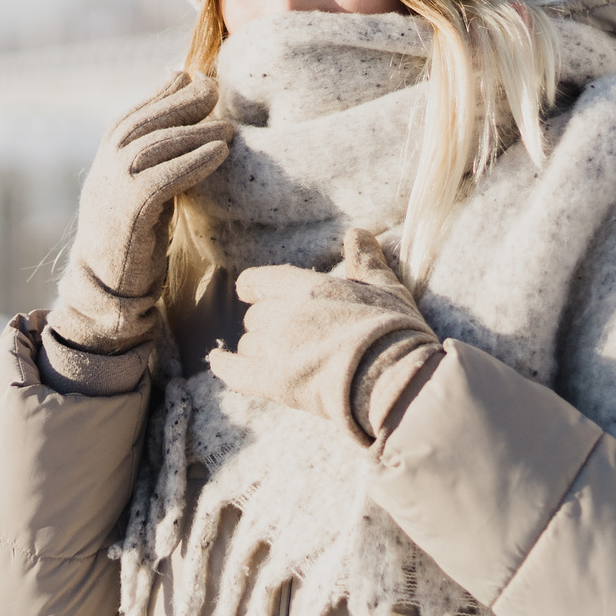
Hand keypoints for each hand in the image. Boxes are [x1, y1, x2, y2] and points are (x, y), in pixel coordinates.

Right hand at [49, 71, 233, 357]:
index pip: (132, 116)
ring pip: (154, 146)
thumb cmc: (131, 243)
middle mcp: (104, 170)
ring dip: (194, 132)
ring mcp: (112, 189)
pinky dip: (193, 162)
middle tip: (213, 88)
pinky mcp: (129, 213)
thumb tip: (183, 133)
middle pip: (143, 124)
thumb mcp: (140, 195)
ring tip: (228, 126)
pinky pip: (164, 178)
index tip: (188, 75)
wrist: (105, 290)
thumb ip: (154, 165)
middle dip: (179, 103)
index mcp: (104, 163)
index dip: (160, 94)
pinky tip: (220, 153)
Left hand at [206, 228, 444, 444]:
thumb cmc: (395, 333)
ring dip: (259, 350)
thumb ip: (366, 262)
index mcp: (309, 288)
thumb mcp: (386, 289)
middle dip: (267, 326)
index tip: (253, 293)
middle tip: (291, 339)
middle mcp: (285, 314)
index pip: (260, 281)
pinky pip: (233, 371)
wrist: (395, 379)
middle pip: (256, 317)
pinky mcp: (274, 383)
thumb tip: (358, 233)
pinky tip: (219, 363)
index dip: (254, 288)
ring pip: (248, 344)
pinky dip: (224, 366)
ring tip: (282, 360)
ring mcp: (276, 349)